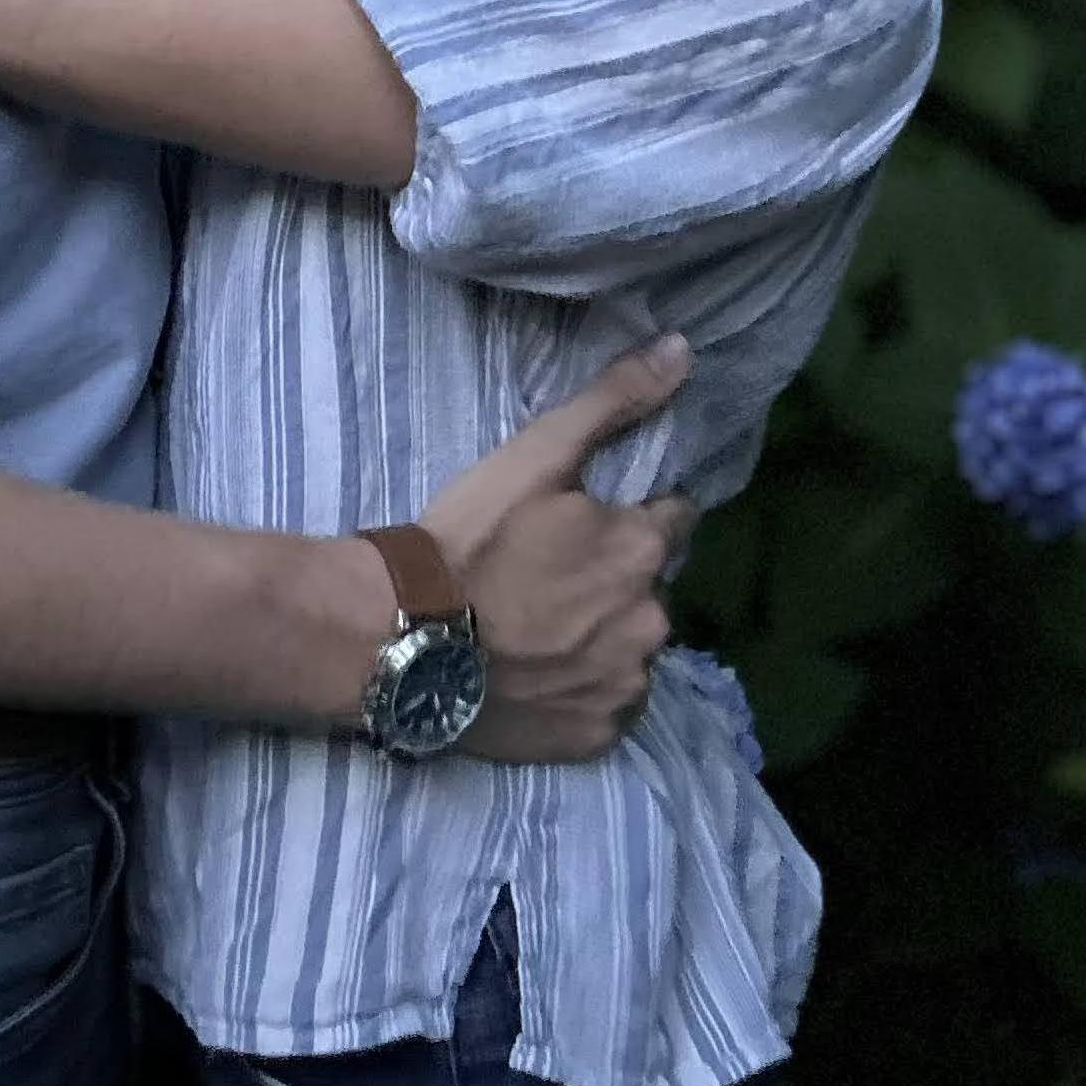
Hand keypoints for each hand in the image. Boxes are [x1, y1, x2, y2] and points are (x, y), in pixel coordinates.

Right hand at [423, 334, 693, 764]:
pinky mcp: (596, 736)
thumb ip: (614, 401)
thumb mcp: (537, 455)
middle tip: (548, 573)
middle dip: (614, 577)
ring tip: (538, 624)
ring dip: (602, 633)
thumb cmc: (469, 540)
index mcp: (642, 550)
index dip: (626, 516)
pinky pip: (607, 702)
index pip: (669, 519)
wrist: (402, 639)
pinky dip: (583, 686)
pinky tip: (539, 670)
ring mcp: (626, 686)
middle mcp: (652, 621)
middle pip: (648, 587)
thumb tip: (682, 349)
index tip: (582, 522)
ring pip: (630, 646)